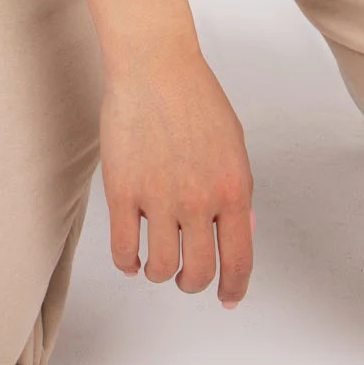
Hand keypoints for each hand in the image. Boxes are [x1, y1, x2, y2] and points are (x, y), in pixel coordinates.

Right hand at [99, 46, 255, 307]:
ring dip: (159, 273)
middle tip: (185, 276)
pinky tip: (131, 256)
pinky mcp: (122, 191)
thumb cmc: (196, 98)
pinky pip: (124, 249)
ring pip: (160, 268)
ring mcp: (159, 197)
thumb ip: (237, 190)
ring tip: (155, 263)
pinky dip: (128, 262)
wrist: (155, 65)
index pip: (239, 259)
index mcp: (233, 189)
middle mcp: (198, 200)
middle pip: (197, 271)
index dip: (233, 288)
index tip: (227, 299)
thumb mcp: (233, 144)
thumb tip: (241, 233)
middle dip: (192, 282)